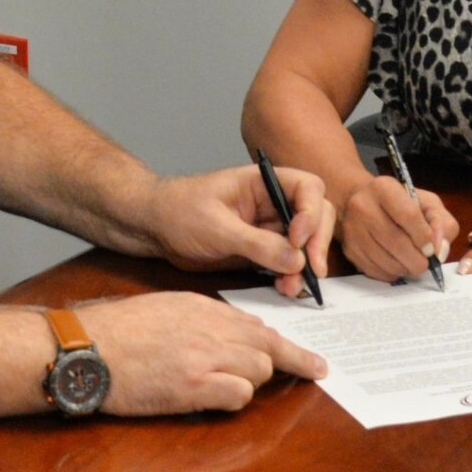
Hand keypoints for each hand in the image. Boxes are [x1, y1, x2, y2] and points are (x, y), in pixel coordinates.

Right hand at [77, 292, 325, 414]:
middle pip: (268, 346)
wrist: (88, 348)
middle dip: (288, 361)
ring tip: (226, 387)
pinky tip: (214, 399)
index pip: (256, 324)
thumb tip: (234, 334)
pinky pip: (239, 396)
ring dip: (253, 382)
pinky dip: (234, 400)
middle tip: (314, 371)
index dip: (280, 342)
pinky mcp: (194, 387)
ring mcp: (204, 357)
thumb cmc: (118, 330)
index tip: (304, 354)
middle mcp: (210, 328)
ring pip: (260, 371)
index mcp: (202, 307)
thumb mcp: (165, 309)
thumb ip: (201, 319)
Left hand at [140, 166, 335, 301]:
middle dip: (317, 242)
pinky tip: (283, 288)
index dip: (311, 212)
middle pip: (315, 216)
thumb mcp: (217, 226)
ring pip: (303, 245)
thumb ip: (257, 243)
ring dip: (304, 266)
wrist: (154, 228)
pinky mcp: (261, 252)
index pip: (307, 187)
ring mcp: (268, 228)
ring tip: (292, 288)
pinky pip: (286, 263)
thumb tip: (297, 260)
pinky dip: (290, 276)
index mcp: (263, 183)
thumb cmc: (179, 211)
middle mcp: (271, 203)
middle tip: (312, 270)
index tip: (298, 239)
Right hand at [337, 174, 459, 281]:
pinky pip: (375, 271)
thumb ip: (442, 223)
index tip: (430, 248)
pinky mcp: (349, 249)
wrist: (359, 202)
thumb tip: (439, 251)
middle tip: (425, 263)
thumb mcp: (427, 203)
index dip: (424, 237)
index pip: (408, 215)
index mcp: (384, 188)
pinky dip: (391, 273)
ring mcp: (352, 229)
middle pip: (396, 242)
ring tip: (411, 263)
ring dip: (405, 269)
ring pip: (386, 261)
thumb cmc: (399, 203)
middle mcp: (362, 206)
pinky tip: (396, 264)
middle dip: (418, 260)